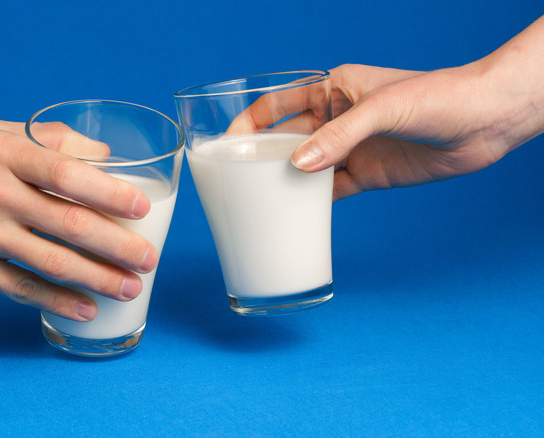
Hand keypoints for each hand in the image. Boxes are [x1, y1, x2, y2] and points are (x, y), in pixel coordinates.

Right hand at [0, 121, 158, 320]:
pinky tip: (85, 306)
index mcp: (0, 150)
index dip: (110, 193)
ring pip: (49, 261)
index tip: (144, 208)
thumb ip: (48, 140)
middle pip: (67, 223)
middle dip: (116, 245)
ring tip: (129, 287)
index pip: (67, 173)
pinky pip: (19, 287)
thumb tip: (106, 156)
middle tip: (149, 260)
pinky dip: (57, 299)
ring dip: (96, 278)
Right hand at [229, 16, 543, 200]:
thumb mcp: (383, 109)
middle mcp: (337, 118)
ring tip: (257, 202)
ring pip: (304, 167)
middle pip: (286, 139)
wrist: (487, 120)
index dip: (250, 121)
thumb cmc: (440, 96)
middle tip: (236, 180)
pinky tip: (294, 214)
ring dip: (284, 183)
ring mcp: (351, 148)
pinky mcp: (367, 174)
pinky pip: (330, 190)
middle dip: (261, 157)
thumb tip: (297, 166)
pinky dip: (312, 202)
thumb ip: (339, 136)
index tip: (227, 144)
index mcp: (333, 88)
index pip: (278, 103)